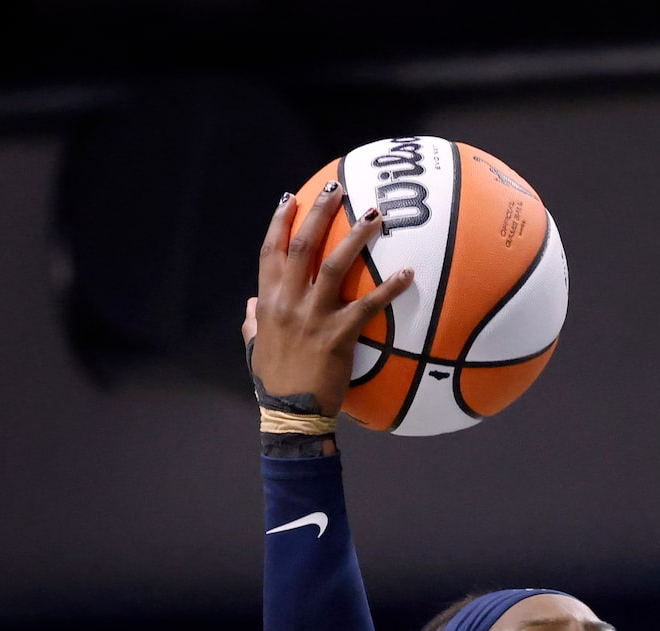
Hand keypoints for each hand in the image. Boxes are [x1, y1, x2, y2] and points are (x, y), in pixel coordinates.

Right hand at [243, 183, 414, 417]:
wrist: (291, 414)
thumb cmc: (274, 382)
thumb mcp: (256, 348)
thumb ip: (253, 322)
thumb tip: (251, 303)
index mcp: (268, 302)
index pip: (270, 251)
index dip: (280, 222)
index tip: (290, 199)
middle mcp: (288, 302)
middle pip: (303, 245)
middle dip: (320, 212)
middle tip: (336, 187)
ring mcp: (313, 317)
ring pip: (336, 266)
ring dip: (357, 237)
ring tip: (376, 215)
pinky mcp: (338, 335)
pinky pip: (368, 306)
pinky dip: (390, 288)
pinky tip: (408, 274)